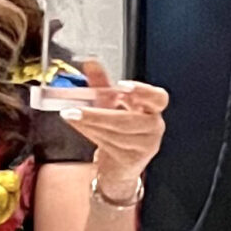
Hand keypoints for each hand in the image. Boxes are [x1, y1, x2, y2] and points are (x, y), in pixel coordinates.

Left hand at [67, 61, 166, 199]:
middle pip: (127, 120)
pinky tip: (81, 127)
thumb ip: (101, 84)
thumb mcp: (109, 104)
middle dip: (98, 114)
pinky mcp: (132, 160)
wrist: (117, 166)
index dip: (143, 92)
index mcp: (152, 109)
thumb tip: (91, 63)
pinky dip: (91, 134)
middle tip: (76, 109)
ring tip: (73, 116)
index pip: (158, 98)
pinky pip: (109, 145)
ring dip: (90, 124)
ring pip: (115, 133)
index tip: (122, 87)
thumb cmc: (117, 132)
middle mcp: (153, 127)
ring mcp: (145, 146)